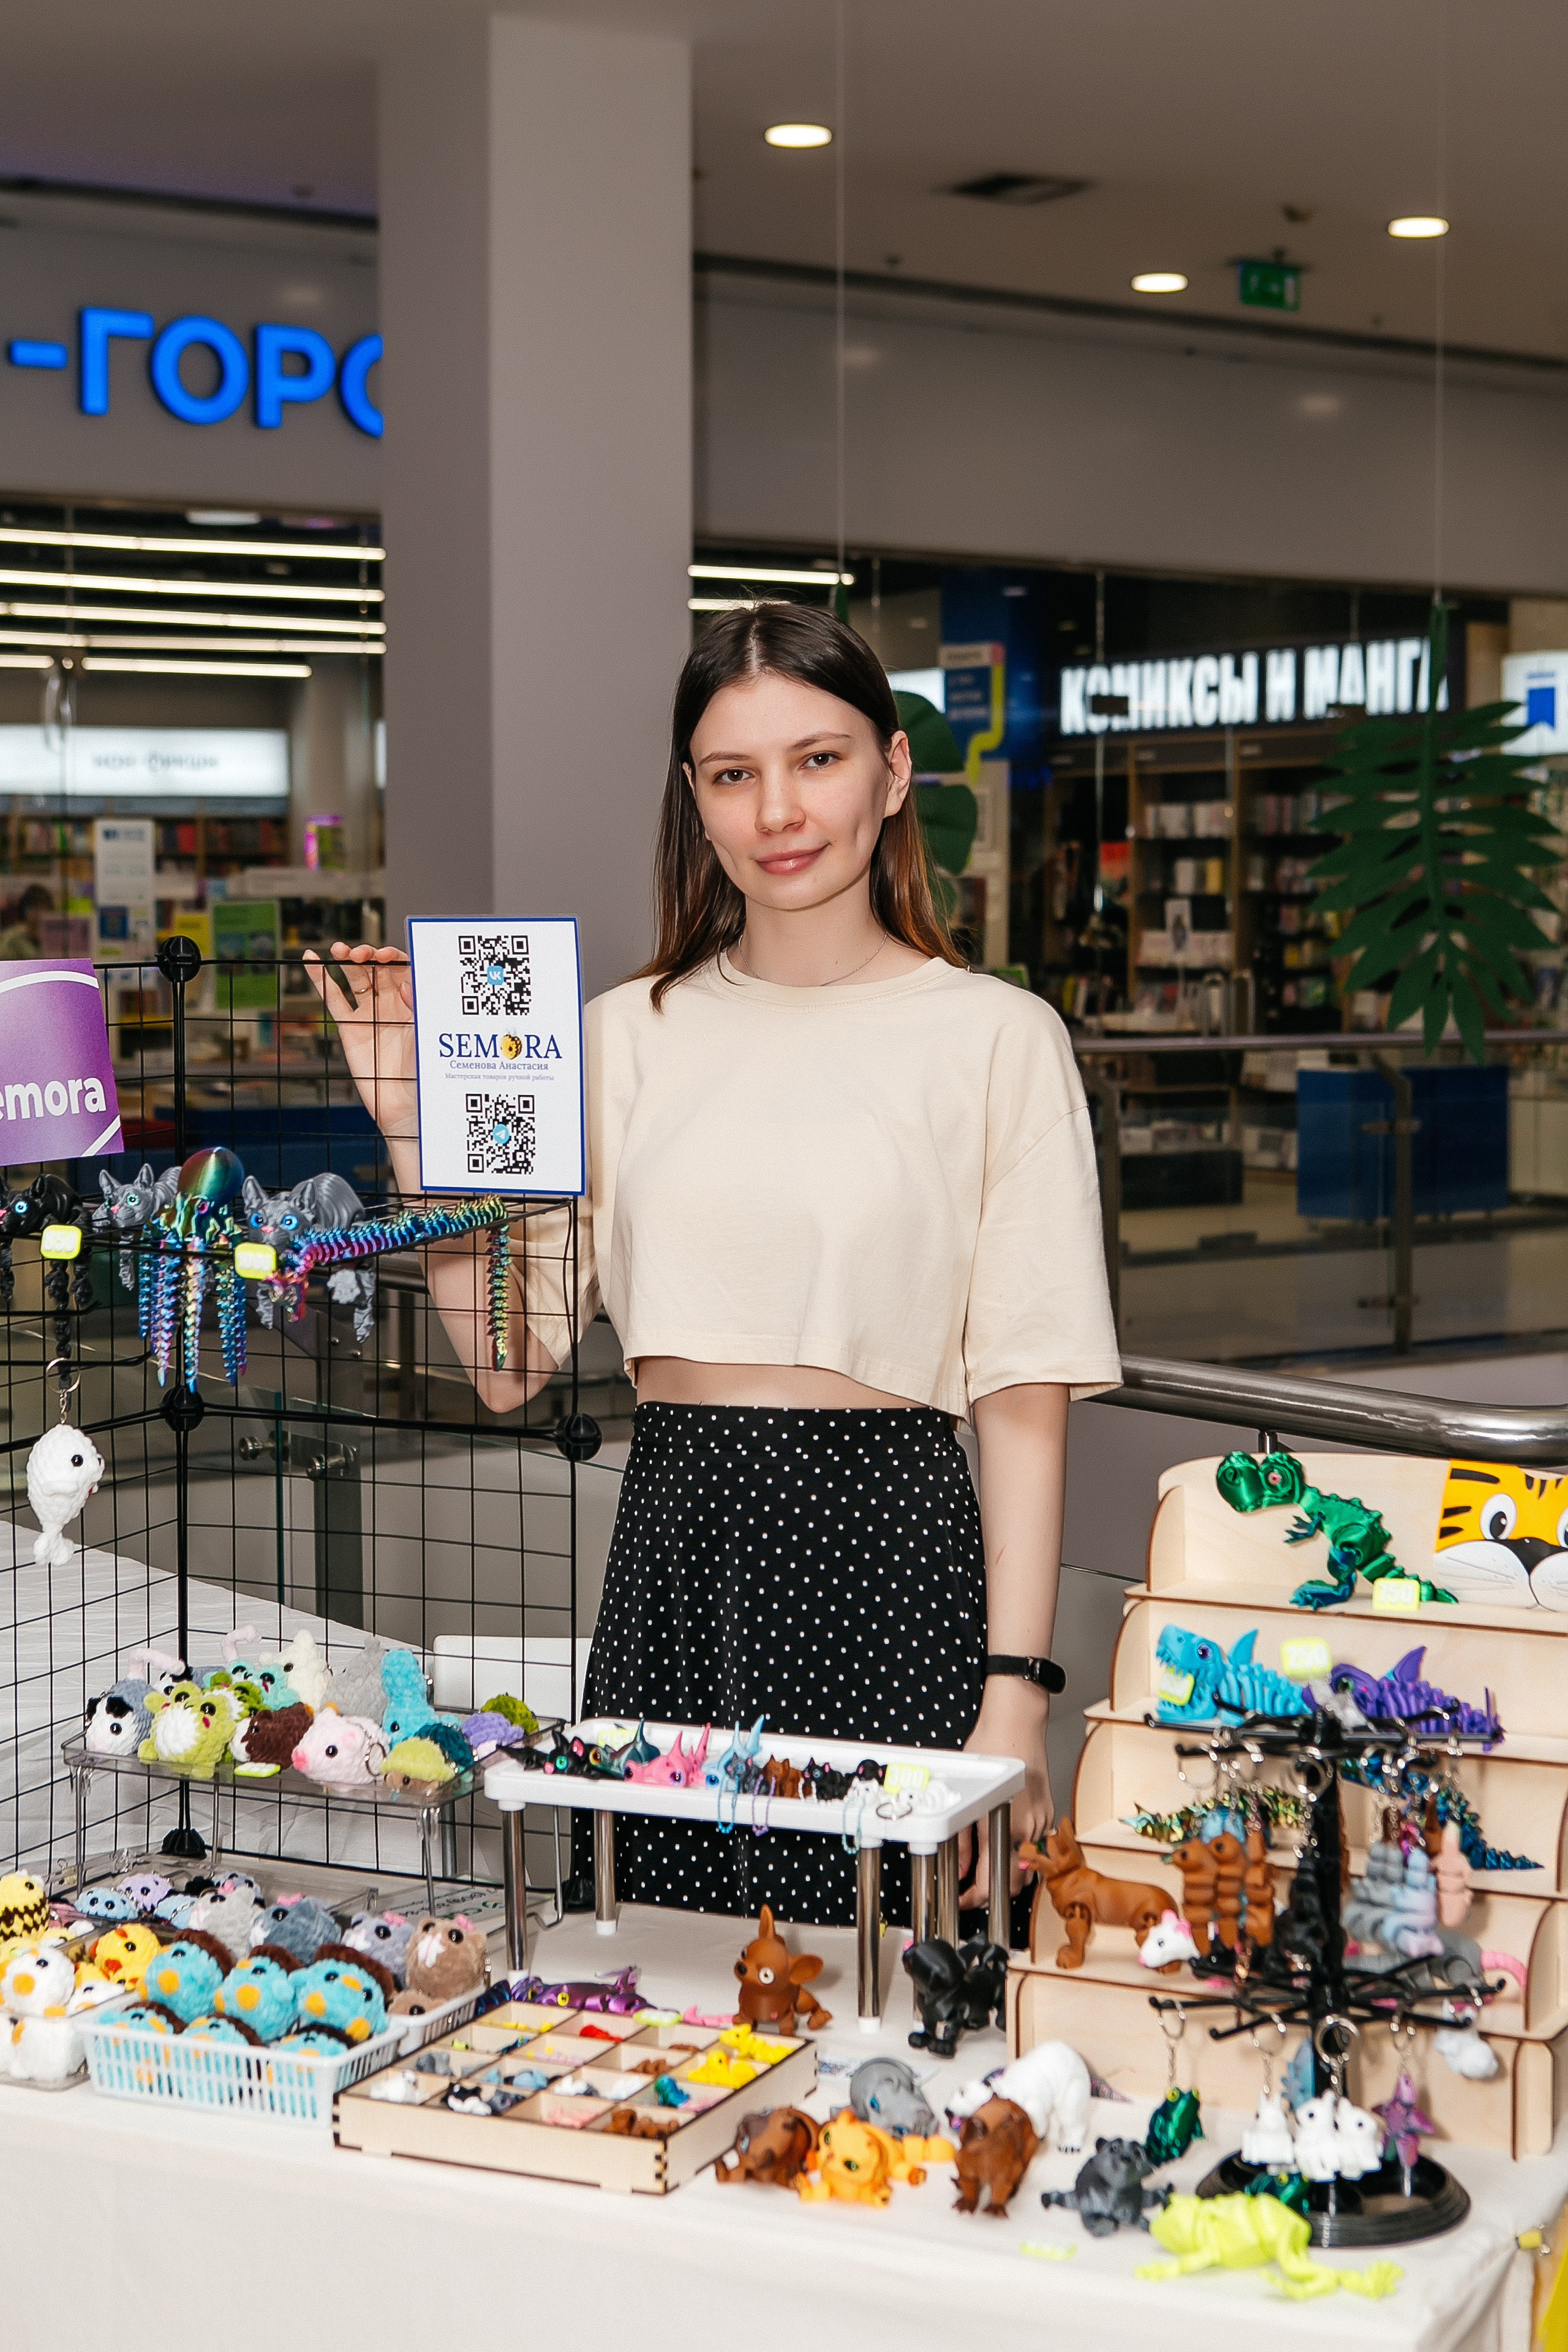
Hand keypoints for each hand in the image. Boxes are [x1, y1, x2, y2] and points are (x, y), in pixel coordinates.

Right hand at [303, 943, 417, 1154]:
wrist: (404, 1105)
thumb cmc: (422, 1072)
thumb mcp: (425, 1036)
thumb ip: (417, 1007)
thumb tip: (405, 982)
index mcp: (413, 1002)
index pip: (403, 968)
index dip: (393, 957)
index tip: (384, 955)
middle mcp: (392, 1004)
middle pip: (377, 969)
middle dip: (368, 956)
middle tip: (360, 954)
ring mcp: (370, 1013)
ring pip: (355, 978)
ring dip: (346, 960)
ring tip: (339, 949)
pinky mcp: (350, 1027)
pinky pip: (333, 998)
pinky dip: (321, 979)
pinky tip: (312, 961)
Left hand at [958, 1678, 1052, 1914]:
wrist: (1017, 1722)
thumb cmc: (991, 1747)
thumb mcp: (968, 1797)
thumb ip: (963, 1840)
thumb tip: (960, 1868)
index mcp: (1005, 1828)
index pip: (993, 1885)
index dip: (975, 1899)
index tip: (963, 1900)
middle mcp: (1028, 1830)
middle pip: (1016, 1884)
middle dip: (993, 1892)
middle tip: (972, 1889)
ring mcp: (1041, 1822)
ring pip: (1027, 1865)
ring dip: (1007, 1873)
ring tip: (986, 1868)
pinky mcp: (1047, 1812)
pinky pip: (1035, 1843)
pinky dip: (1019, 1851)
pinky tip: (1003, 1841)